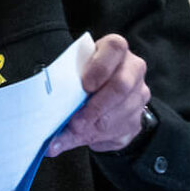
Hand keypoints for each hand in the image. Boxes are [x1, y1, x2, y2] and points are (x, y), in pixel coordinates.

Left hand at [46, 34, 150, 156]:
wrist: (103, 97)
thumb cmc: (84, 82)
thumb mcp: (73, 81)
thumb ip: (61, 101)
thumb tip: (50, 143)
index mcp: (114, 50)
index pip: (115, 47)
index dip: (100, 66)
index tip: (85, 86)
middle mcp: (132, 69)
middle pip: (121, 85)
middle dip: (96, 108)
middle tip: (76, 123)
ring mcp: (139, 94)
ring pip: (123, 113)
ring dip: (97, 127)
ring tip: (76, 132)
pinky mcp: (138, 118)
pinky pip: (122, 132)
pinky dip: (101, 139)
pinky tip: (86, 137)